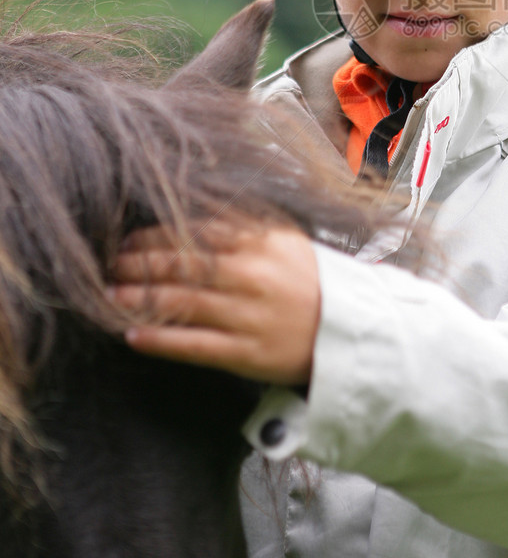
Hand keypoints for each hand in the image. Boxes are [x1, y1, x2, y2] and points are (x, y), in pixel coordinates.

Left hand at [110, 220, 320, 386]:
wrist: (347, 329)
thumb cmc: (309, 280)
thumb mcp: (285, 238)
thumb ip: (244, 222)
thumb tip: (196, 204)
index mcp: (260, 243)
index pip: (196, 232)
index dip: (156, 235)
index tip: (129, 238)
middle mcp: (251, 276)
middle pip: (182, 265)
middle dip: (140, 264)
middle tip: (110, 264)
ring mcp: (247, 316)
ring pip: (181, 303)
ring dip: (139, 298)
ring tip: (110, 295)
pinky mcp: (245, 353)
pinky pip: (193, 345)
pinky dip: (160, 340)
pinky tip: (133, 335)